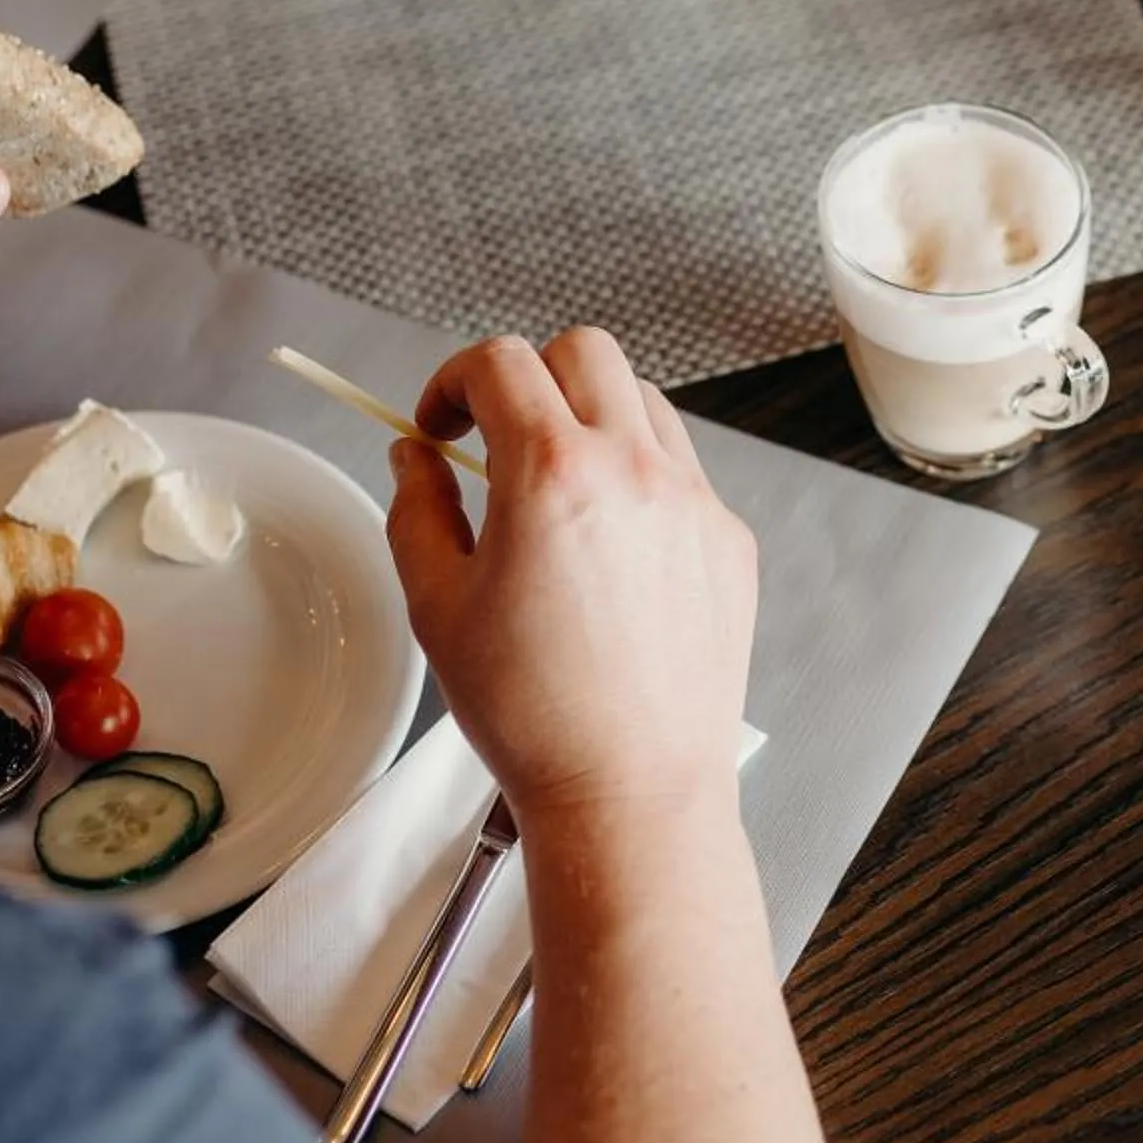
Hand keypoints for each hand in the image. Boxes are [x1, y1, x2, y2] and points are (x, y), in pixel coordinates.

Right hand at [387, 329, 757, 832]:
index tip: (440, 425)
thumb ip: (416, 510)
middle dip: (528, 378)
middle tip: (495, 439)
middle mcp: (634, 467)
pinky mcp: (728, 538)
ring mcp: (693, 500)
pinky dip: (638, 477)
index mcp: (553, 473)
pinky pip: (680, 469)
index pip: (503, 361)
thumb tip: (414, 456)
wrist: (632, 790)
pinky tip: (608, 548)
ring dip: (589, 418)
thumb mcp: (437, 606)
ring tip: (554, 491)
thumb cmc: (530, 712)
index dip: (454, 380)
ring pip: (641, 402)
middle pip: (583, 352)